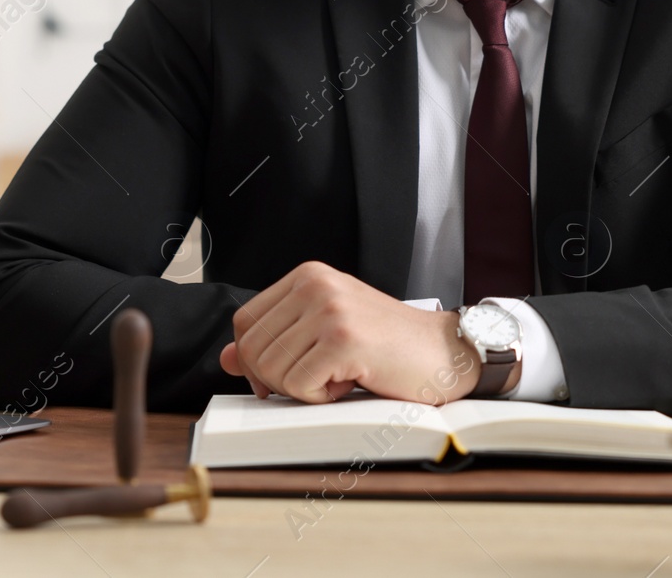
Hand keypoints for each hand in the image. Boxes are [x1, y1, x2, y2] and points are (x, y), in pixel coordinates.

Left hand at [219, 262, 480, 404]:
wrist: (445, 352)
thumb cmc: (388, 346)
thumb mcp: (324, 334)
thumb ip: (276, 341)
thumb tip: (226, 358)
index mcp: (308, 276)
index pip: (245, 322)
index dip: (253, 359)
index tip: (279, 377)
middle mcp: (315, 284)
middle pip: (252, 349)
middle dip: (277, 379)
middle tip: (320, 377)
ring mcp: (329, 309)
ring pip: (272, 370)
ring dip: (302, 388)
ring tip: (339, 374)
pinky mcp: (343, 339)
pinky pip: (298, 385)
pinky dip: (320, 397)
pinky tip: (350, 381)